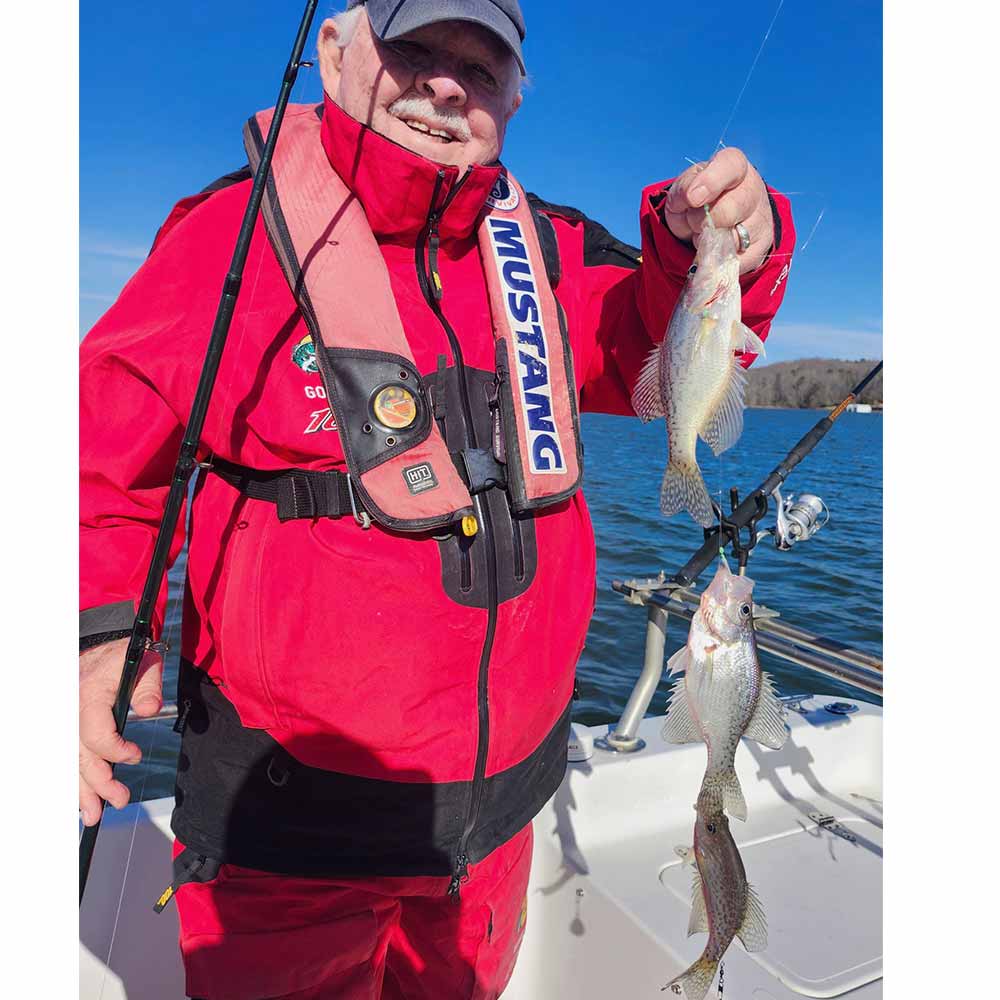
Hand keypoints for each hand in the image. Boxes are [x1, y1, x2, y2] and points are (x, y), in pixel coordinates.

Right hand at [79, 638, 162, 825]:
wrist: (102, 646)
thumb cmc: (124, 656)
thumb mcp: (144, 662)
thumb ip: (149, 688)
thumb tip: (150, 710)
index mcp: (88, 696)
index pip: (96, 736)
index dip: (116, 752)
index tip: (136, 755)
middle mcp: (70, 712)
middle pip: (80, 756)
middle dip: (98, 784)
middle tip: (119, 800)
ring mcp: (65, 721)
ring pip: (69, 762)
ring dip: (81, 790)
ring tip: (93, 815)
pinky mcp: (66, 728)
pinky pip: (67, 757)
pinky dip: (74, 777)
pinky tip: (82, 798)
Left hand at [664, 147, 773, 273]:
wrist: (713, 225)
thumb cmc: (697, 201)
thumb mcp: (682, 191)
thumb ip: (683, 190)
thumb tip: (691, 196)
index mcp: (734, 167)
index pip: (730, 166)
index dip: (711, 182)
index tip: (693, 198)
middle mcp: (753, 190)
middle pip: (728, 210)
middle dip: (701, 221)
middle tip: (695, 222)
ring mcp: (761, 219)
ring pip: (731, 240)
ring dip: (707, 243)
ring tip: (704, 235)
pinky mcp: (761, 247)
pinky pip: (733, 261)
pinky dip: (715, 259)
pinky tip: (714, 249)